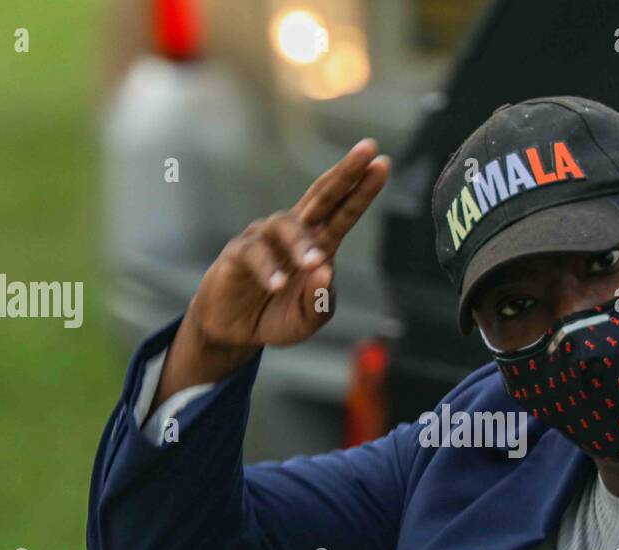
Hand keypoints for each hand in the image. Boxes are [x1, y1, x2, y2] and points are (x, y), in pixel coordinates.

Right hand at [154, 138, 390, 405]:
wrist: (235, 330)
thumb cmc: (277, 315)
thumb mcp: (308, 319)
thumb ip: (320, 302)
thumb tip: (324, 271)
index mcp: (320, 244)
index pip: (344, 211)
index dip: (362, 189)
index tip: (383, 164)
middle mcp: (295, 232)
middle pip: (322, 195)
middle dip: (345, 173)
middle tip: (367, 150)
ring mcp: (265, 238)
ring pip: (286, 224)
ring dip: (301, 242)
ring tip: (312, 263)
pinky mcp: (238, 253)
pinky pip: (254, 253)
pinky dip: (268, 269)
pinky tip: (278, 285)